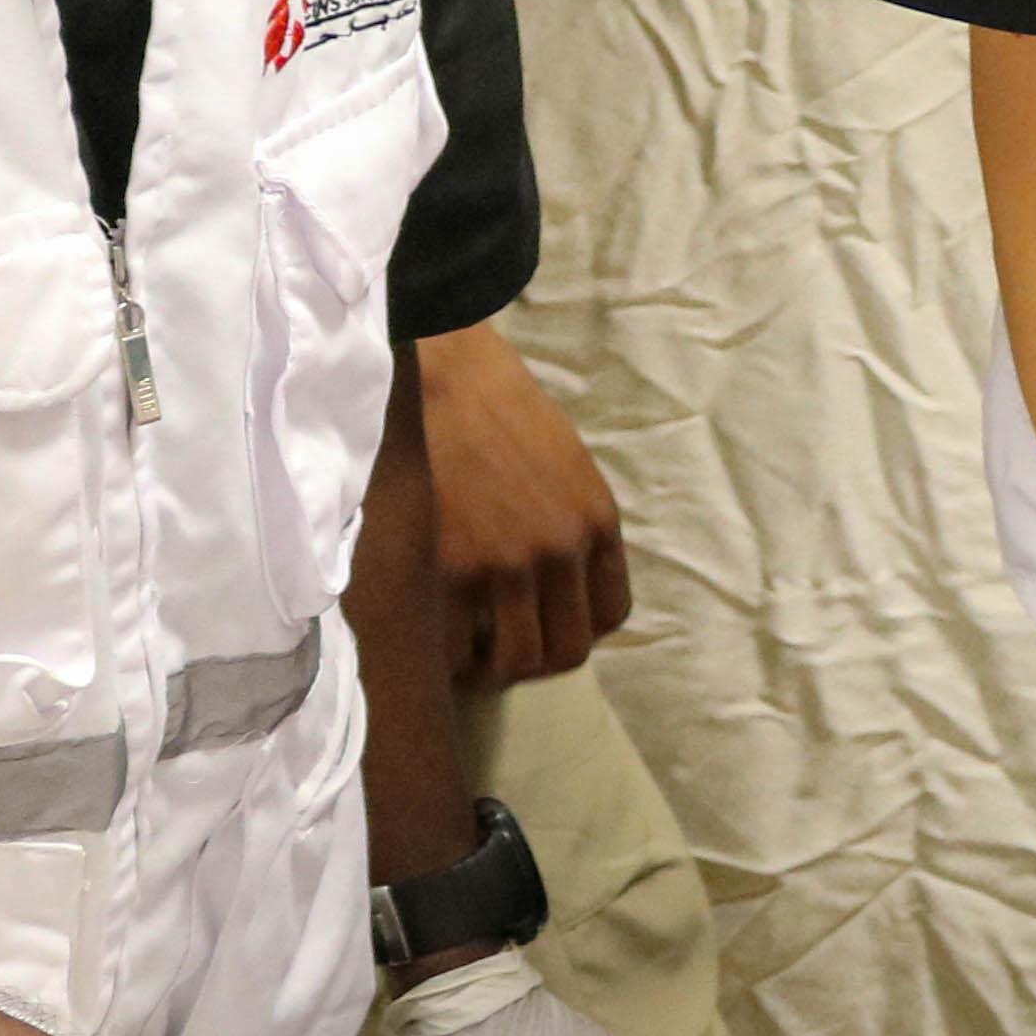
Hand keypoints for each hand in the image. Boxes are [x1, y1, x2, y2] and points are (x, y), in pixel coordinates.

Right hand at [416, 326, 629, 686]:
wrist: (433, 366)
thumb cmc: (492, 403)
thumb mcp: (564, 462)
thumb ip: (568, 523)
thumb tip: (554, 584)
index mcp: (596, 522)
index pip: (609, 616)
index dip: (574, 630)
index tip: (541, 626)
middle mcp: (560, 552)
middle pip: (564, 652)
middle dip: (529, 660)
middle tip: (492, 649)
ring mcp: (504, 566)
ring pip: (512, 662)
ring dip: (486, 668)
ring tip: (458, 651)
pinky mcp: (446, 571)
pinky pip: (453, 650)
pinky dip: (441, 655)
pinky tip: (426, 632)